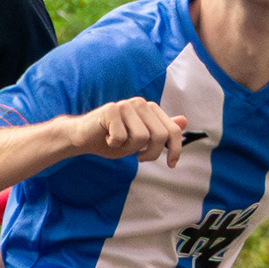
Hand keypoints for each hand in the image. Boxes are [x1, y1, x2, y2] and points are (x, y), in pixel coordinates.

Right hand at [74, 99, 195, 164]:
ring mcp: (125, 105)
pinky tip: (108, 138)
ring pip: (141, 137)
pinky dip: (115, 144)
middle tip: (139, 158)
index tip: (171, 164)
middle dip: (151, 154)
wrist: (84, 137)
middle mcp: (140, 103)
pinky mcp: (111, 110)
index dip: (175, 149)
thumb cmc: (113, 139)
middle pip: (159, 135)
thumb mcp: (141, 140)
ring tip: (120, 143)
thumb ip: (162, 130)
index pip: (173, 130)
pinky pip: (121, 137)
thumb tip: (184, 120)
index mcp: (150, 109)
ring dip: (129, 148)